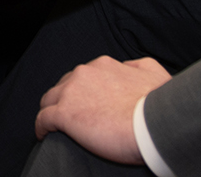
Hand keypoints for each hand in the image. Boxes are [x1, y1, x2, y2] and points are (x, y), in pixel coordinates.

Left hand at [33, 55, 169, 163]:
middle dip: (65, 99)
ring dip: (51, 111)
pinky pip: (42, 119)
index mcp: (103, 65)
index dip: (82, 91)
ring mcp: (71, 93)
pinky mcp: (64, 114)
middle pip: (63, 86)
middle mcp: (84, 73)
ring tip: (55, 127)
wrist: (153, 125)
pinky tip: (44, 135)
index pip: (83, 76)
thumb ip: (138, 66)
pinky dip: (41, 127)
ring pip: (49, 99)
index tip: (87, 103)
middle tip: (73, 116)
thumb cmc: (158, 105)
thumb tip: (128, 66)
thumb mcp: (155, 74)